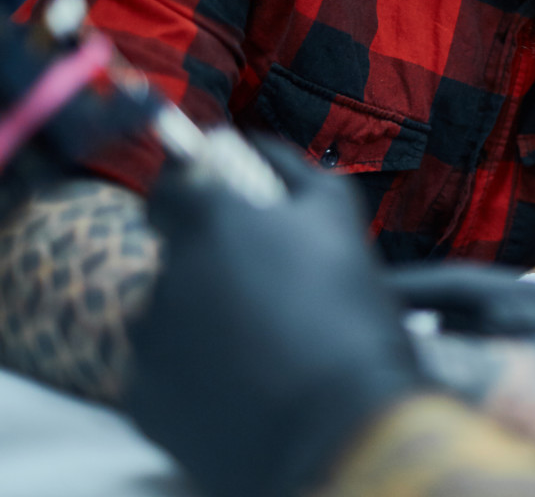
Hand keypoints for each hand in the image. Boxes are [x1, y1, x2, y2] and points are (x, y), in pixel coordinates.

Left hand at [124, 133, 423, 496]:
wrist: (342, 428)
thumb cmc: (351, 317)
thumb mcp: (338, 216)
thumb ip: (288, 167)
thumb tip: (251, 144)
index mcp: (210, 221)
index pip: (170, 184)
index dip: (194, 190)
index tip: (222, 204)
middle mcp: (166, 274)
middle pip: (181, 255)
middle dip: (219, 264)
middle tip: (277, 289)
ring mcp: (150, 341)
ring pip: (175, 313)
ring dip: (211, 318)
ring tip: (274, 343)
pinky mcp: (145, 399)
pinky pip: (168, 371)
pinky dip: (201, 372)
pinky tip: (253, 382)